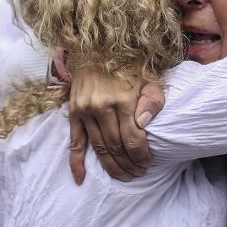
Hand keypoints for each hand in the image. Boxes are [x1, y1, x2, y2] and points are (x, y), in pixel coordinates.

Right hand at [67, 63, 165, 183]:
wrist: (96, 49)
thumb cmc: (128, 66)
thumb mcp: (148, 79)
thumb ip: (152, 101)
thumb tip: (144, 125)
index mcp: (122, 99)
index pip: (132, 139)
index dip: (141, 155)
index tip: (148, 163)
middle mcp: (101, 107)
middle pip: (116, 147)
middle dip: (129, 164)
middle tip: (138, 173)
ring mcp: (85, 111)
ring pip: (99, 148)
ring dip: (111, 166)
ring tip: (123, 176)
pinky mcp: (73, 113)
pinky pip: (74, 142)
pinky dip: (76, 162)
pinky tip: (81, 178)